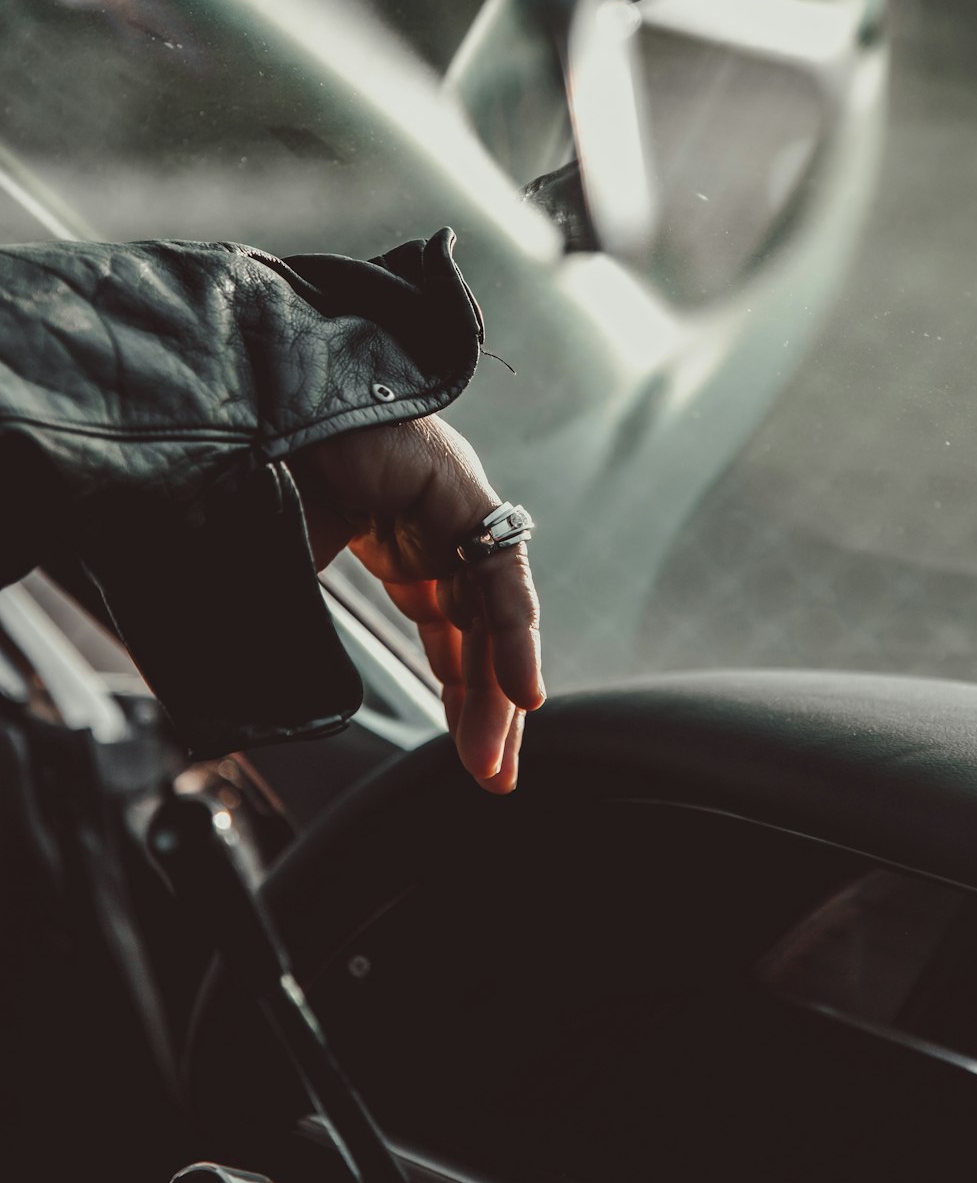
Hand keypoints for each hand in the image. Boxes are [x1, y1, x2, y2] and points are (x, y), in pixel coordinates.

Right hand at [288, 416, 543, 792]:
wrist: (247, 406)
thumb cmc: (255, 476)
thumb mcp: (281, 574)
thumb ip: (290, 629)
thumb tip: (263, 705)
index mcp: (400, 541)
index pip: (450, 631)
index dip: (462, 695)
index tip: (468, 758)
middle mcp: (437, 528)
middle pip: (481, 631)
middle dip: (488, 708)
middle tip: (492, 776)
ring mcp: (452, 508)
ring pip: (492, 615)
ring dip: (497, 691)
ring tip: (495, 759)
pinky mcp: (458, 489)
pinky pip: (499, 574)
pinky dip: (512, 636)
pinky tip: (522, 695)